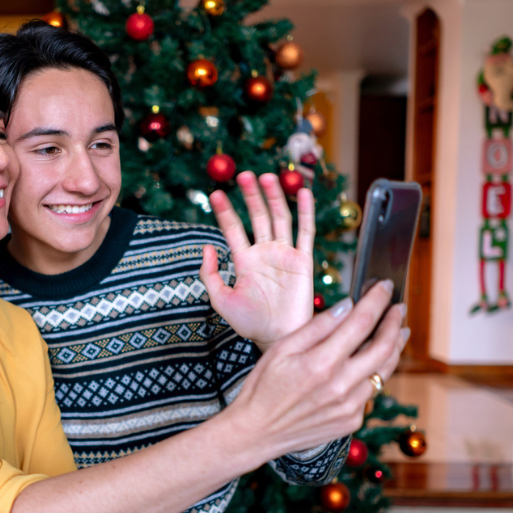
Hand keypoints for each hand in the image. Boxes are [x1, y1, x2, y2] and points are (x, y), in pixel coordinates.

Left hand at [199, 172, 315, 353]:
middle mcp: (265, 253)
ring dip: (274, 198)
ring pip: (280, 219)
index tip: (215, 194)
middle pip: (258, 217)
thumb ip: (210, 275)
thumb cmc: (250, 323)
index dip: (225, 211)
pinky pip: (305, 232)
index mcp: (245, 261)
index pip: (233, 229)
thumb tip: (206, 248)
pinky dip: (305, 212)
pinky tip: (303, 193)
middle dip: (250, 196)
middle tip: (243, 175)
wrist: (278, 337)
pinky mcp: (303, 261)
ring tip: (267, 177)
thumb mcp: (221, 300)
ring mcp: (284, 255)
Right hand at [226, 279, 408, 462]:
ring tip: (397, 332)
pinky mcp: (352, 420)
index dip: (377, 301)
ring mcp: (350, 406)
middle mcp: (341, 386)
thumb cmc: (263, 387)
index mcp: (321, 363)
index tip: (385, 287)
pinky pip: (371, 391)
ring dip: (393, 348)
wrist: (257, 432)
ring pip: (384, 371)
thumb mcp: (281, 349)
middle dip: (394, 322)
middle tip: (398, 308)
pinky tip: (370, 364)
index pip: (361, 323)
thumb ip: (317, 327)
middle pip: (384, 347)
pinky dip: (374, 373)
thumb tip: (347, 306)